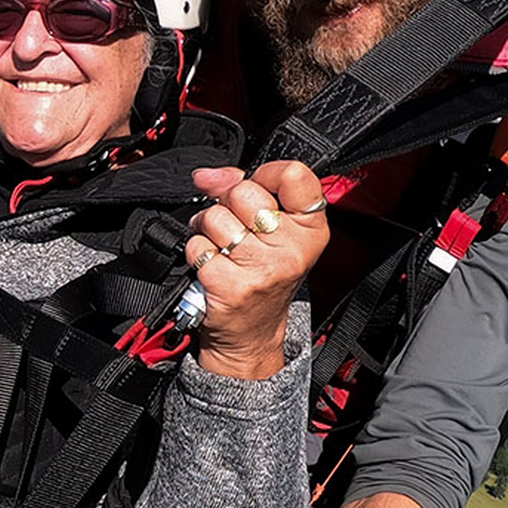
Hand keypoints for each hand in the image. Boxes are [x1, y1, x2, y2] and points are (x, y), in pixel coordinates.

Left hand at [184, 159, 328, 378]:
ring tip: (220, 245)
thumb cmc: (262, 276)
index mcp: (311, 228)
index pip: (293, 175)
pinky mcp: (232, 285)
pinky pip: (198, 246)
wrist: (251, 334)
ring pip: (215, 217)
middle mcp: (293, 248)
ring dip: (207, 228)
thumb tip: (207, 175)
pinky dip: (197, 252)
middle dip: (227, 203)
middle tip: (233, 225)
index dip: (265, 173)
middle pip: (244, 193)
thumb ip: (246, 190)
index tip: (254, 183)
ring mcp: (263, 268)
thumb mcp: (273, 232)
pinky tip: (212, 264)